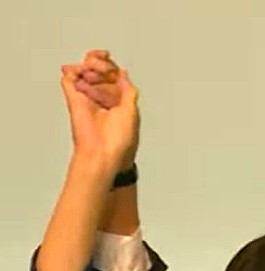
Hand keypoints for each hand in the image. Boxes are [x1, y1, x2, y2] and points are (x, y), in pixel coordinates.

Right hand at [60, 57, 137, 177]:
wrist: (103, 152)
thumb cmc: (119, 140)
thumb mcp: (132, 112)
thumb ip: (128, 91)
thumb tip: (123, 73)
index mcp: (117, 101)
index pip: (112, 76)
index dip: (110, 65)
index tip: (109, 60)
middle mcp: (101, 98)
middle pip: (97, 72)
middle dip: (99, 63)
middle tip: (101, 66)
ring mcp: (86, 99)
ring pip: (83, 73)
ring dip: (87, 66)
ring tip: (91, 69)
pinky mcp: (74, 101)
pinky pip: (69, 81)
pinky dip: (73, 72)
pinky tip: (79, 71)